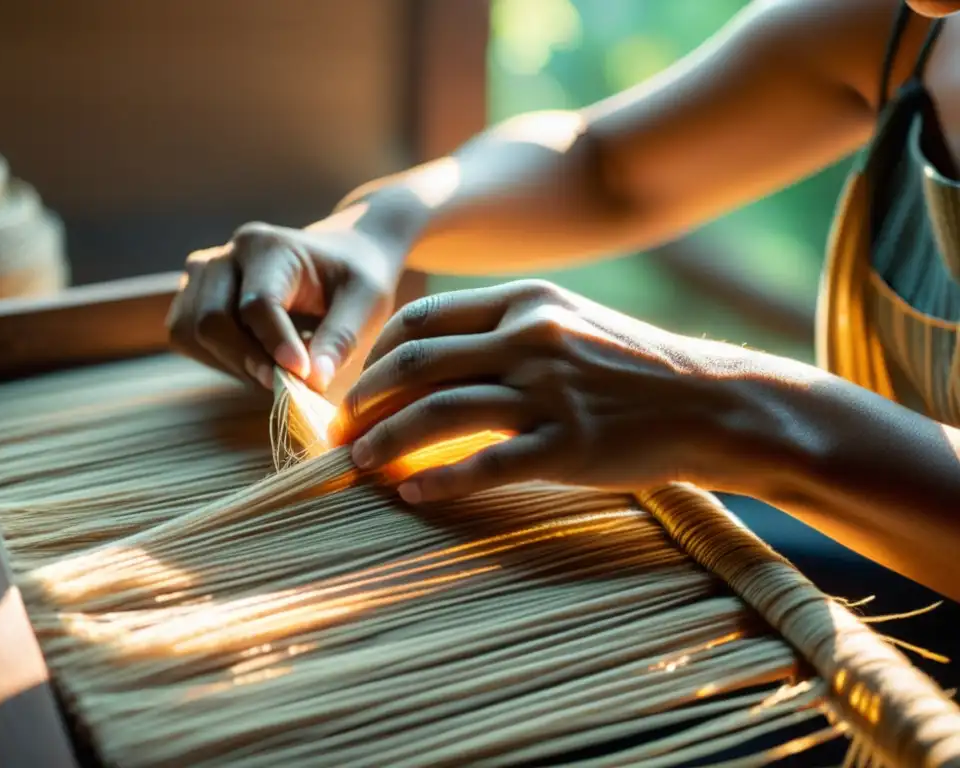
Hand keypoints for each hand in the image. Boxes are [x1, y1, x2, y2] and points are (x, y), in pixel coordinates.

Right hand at [167, 214, 401, 392]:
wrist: (340, 261)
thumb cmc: (354, 281)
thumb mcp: (366, 303)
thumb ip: (341, 339)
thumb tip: (313, 381)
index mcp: (269, 246)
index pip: (258, 303)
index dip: (277, 345)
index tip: (303, 377)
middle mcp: (227, 255)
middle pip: (213, 319)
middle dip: (249, 361)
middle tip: (289, 384)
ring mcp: (202, 274)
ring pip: (192, 331)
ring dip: (233, 363)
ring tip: (278, 371)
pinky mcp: (192, 296)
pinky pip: (187, 337)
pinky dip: (219, 359)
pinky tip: (257, 361)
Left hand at [331, 280, 761, 502]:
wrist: (715, 402)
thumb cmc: (637, 366)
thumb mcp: (572, 322)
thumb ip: (509, 329)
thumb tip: (441, 354)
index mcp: (526, 302)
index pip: (422, 318)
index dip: (377, 353)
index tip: (358, 384)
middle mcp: (530, 339)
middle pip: (417, 364)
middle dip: (365, 398)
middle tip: (341, 428)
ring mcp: (549, 392)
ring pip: (438, 413)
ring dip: (386, 439)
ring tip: (359, 461)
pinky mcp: (568, 447)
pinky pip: (485, 465)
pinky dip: (440, 481)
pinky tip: (414, 493)